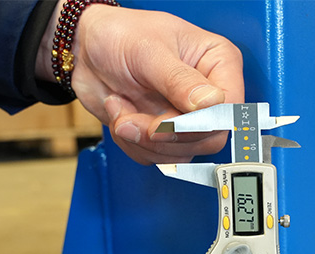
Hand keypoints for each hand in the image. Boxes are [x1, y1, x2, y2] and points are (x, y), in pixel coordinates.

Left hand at [38, 3, 243, 163]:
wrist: (85, 50)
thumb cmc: (119, 35)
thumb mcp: (149, 50)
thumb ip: (179, 79)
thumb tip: (210, 102)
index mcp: (218, 64)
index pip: (229, 109)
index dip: (201, 123)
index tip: (168, 122)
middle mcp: (208, 94)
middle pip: (208, 139)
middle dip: (165, 136)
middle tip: (134, 120)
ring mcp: (186, 117)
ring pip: (182, 153)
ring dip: (143, 141)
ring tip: (121, 109)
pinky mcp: (165, 134)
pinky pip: (158, 158)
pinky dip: (133, 144)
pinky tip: (121, 114)